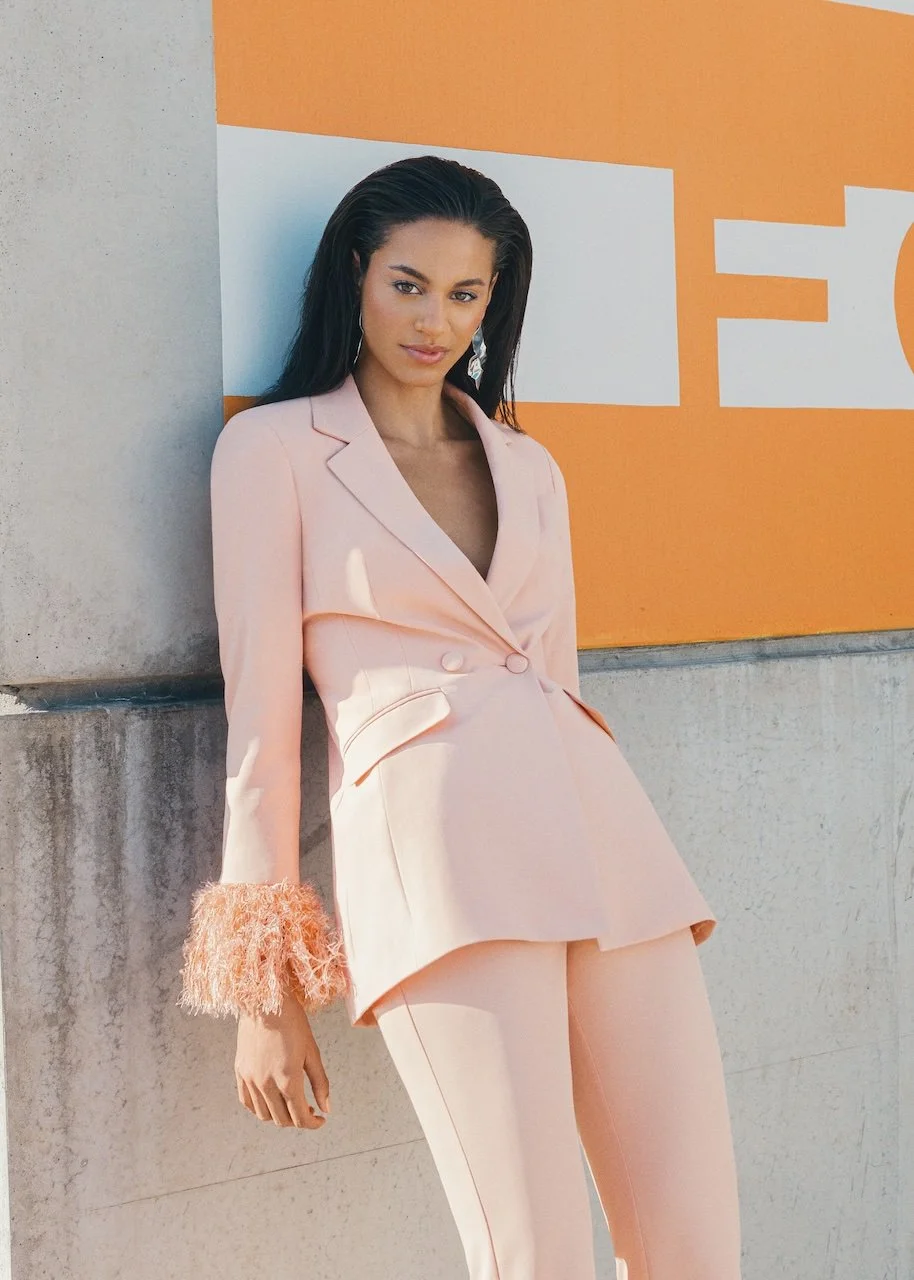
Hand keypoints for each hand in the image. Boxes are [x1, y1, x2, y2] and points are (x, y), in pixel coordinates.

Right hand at [234, 992, 331, 1128]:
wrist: (266, 1001)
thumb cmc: (293, 1023)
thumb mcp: (312, 1052)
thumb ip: (320, 1083)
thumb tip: (327, 1109)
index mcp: (287, 1080)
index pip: (300, 1118)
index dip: (313, 1124)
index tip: (321, 1120)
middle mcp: (266, 1084)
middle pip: (282, 1120)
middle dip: (299, 1120)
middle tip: (310, 1109)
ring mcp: (250, 1079)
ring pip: (264, 1115)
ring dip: (280, 1117)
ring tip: (291, 1104)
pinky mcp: (240, 1072)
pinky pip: (247, 1102)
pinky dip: (260, 1108)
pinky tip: (271, 1100)